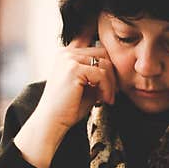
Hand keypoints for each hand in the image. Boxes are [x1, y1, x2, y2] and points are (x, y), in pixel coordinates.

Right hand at [14, 28, 116, 167]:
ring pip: (104, 63)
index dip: (104, 57)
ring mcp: (68, 59)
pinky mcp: (73, 69)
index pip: (92, 45)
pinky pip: (101, 75)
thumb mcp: (85, 86)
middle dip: (112, 73)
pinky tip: (105, 100)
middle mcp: (65, 53)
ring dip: (111, 83)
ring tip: (108, 98)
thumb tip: (117, 69)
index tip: (110, 74)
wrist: (51, 122)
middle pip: (102, 53)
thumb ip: (97, 75)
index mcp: (66, 54)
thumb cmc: (68, 108)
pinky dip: (107, 88)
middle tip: (113, 92)